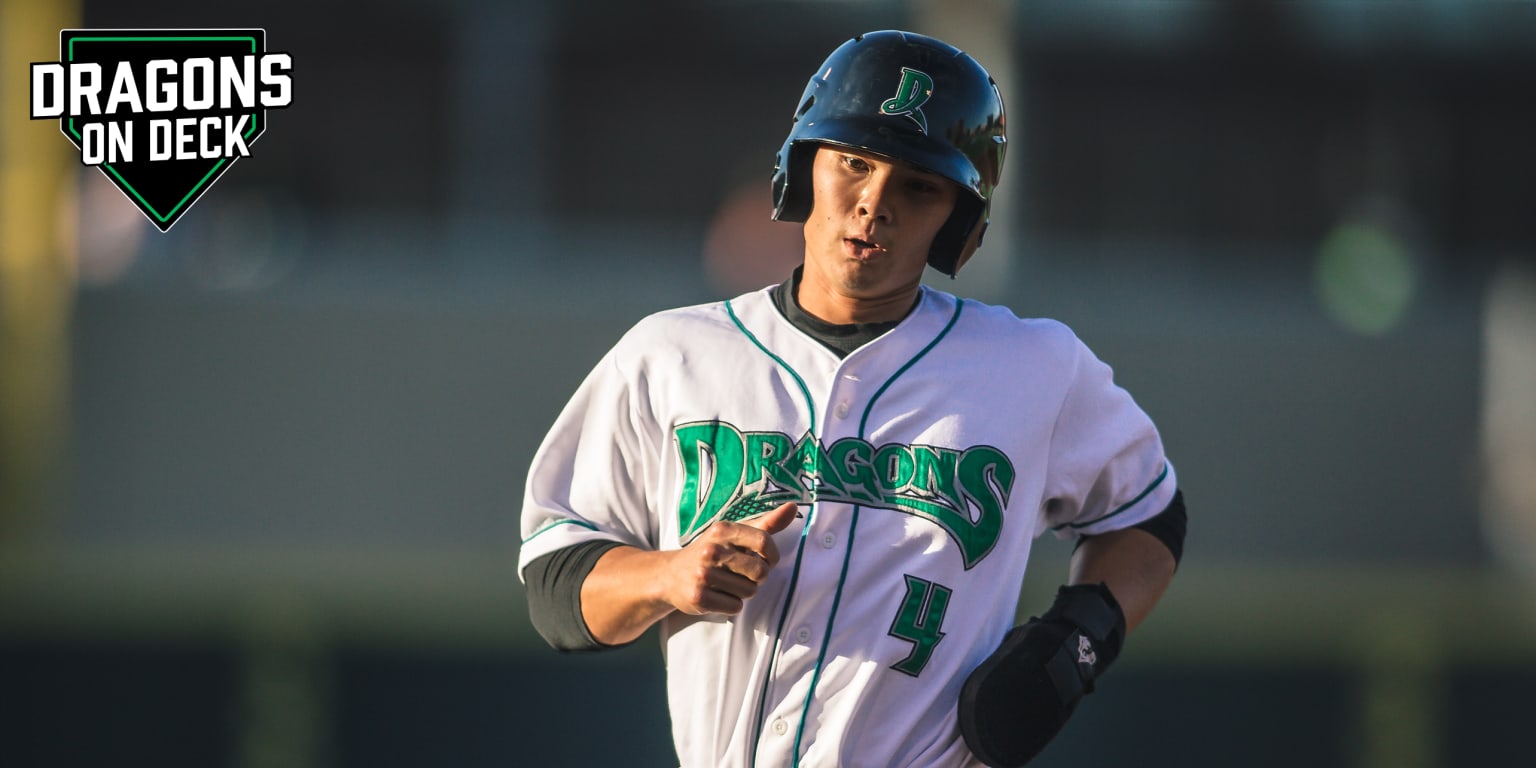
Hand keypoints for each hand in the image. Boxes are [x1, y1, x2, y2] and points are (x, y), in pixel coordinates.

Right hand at [658, 502, 798, 615]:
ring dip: (743, 591)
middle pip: (760, 571)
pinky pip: (735, 607)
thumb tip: (793, 507)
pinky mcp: (698, 598)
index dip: (772, 555)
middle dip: (757, 577)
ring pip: (749, 592)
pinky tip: (717, 595)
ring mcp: (702, 575)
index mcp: (722, 530)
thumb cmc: (712, 552)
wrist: (671, 575)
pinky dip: (731, 605)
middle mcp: (710, 550)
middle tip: (742, 573)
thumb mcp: (735, 534)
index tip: (767, 560)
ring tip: (726, 583)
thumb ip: (766, 523)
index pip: (764, 541)